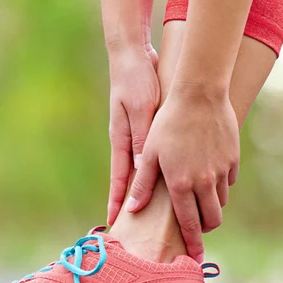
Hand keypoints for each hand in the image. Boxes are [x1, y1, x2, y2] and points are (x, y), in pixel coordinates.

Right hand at [106, 43, 160, 225]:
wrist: (133, 56)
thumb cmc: (135, 79)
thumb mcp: (141, 109)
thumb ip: (143, 137)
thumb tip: (142, 167)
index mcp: (123, 139)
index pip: (120, 178)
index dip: (117, 201)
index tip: (114, 223)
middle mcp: (128, 141)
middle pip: (131, 180)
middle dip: (131, 203)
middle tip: (135, 226)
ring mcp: (136, 135)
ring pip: (144, 170)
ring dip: (147, 190)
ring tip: (155, 212)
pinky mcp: (147, 127)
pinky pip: (153, 154)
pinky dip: (158, 169)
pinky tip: (169, 177)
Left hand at [126, 82, 238, 261]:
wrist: (198, 94)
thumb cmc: (167, 122)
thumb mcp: (149, 153)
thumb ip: (143, 184)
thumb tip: (132, 209)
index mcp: (181, 184)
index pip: (189, 225)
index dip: (193, 244)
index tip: (196, 259)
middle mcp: (204, 182)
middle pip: (212, 220)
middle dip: (204, 228)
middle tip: (195, 226)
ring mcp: (221, 171)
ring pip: (221, 202)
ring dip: (211, 206)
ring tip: (198, 197)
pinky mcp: (232, 159)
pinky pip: (228, 181)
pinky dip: (220, 184)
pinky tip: (208, 173)